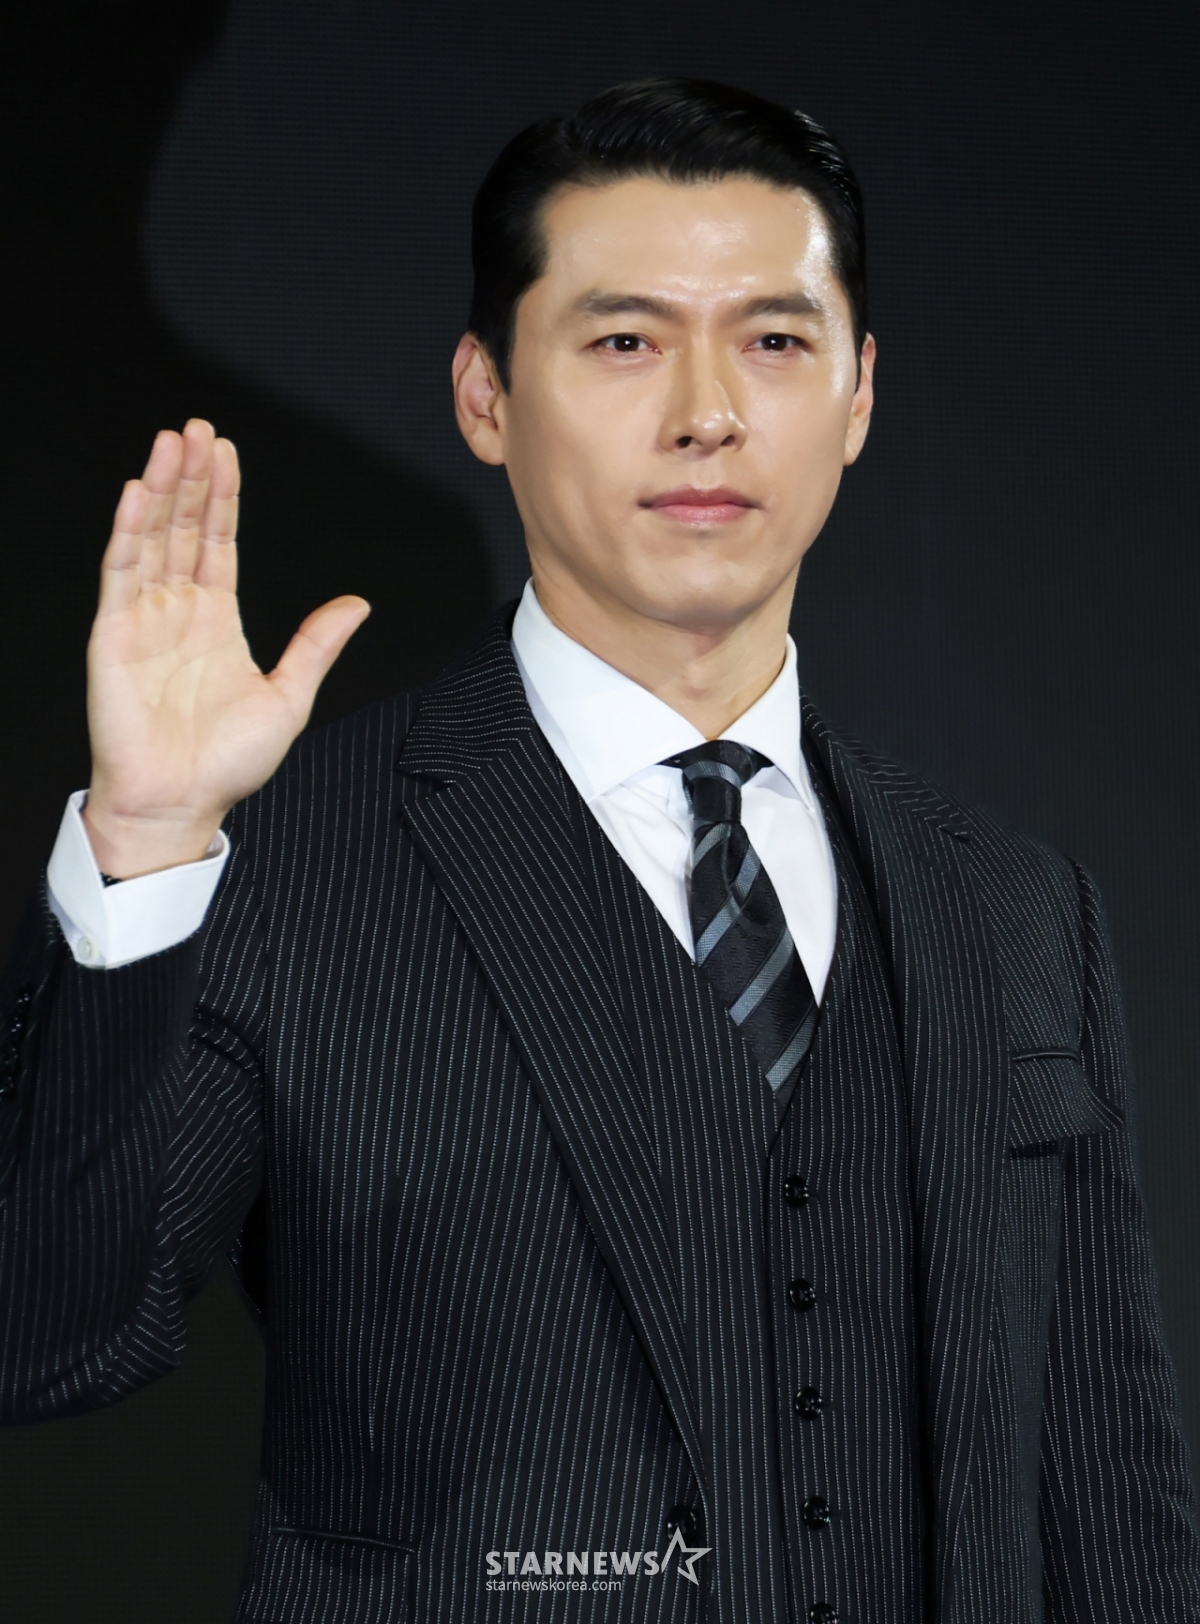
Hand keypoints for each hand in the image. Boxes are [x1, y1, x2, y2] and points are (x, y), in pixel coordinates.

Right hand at [83, 420, 369, 877]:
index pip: (218, 544)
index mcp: (217, 622)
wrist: (181, 804)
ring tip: (171, 442)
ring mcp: (142, 620)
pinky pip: (120, 573)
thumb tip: (357, 605)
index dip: (221, 498)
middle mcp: (177, 612)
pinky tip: (138, 492)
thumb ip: (316, 645)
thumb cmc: (228, 763)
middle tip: (198, 427)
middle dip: (191, 477)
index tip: (225, 452)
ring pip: (152, 539)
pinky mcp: (112, 636)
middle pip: (183, 529)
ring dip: (161, 489)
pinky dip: (129, 531)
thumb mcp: (289, 697)